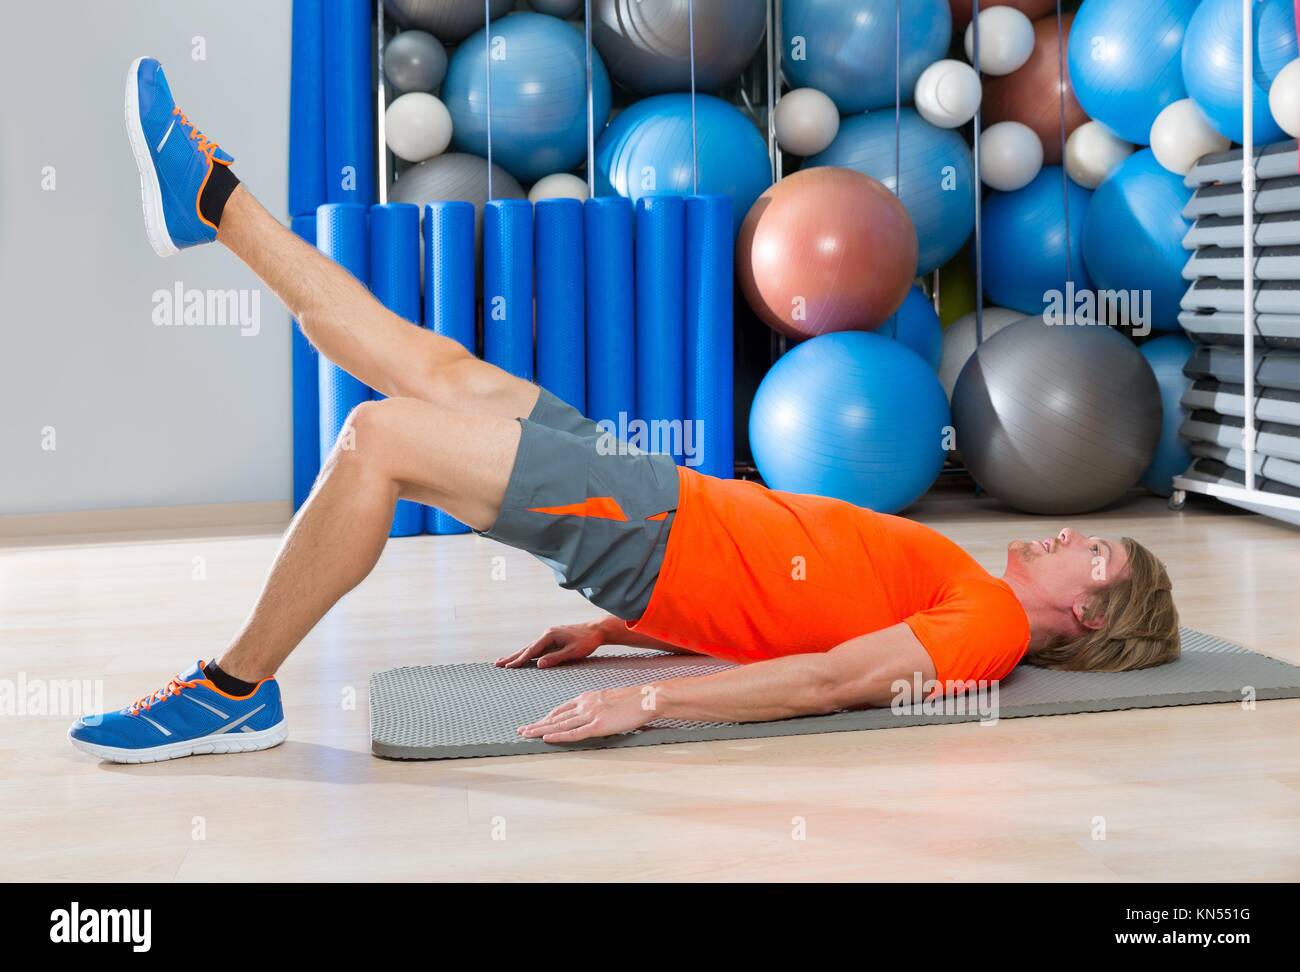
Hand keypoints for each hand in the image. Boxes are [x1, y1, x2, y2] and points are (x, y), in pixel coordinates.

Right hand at [495, 620, 609, 668]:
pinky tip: (523, 659)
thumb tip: (539, 664)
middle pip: (526, 648)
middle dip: (512, 657)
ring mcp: (549, 636)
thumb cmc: (587, 641)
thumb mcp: (573, 652)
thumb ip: (556, 658)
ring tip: (505, 662)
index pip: (531, 651)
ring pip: (530, 648)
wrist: (597, 630)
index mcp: (550, 635)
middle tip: (497, 664)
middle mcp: (547, 634)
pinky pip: (537, 648)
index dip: (520, 660)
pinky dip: (528, 654)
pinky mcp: (553, 639)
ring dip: (517, 655)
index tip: (508, 668)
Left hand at [518, 685, 656, 742]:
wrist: (646, 698)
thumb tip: (589, 716)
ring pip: (560, 724)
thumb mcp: (608, 699)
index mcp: (586, 698)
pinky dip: (558, 736)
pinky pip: (574, 733)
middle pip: (555, 716)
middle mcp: (584, 705)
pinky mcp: (598, 725)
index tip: (535, 723)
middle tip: (521, 730)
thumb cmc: (631, 700)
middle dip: (537, 723)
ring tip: (526, 734)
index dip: (546, 717)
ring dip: (541, 729)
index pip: (560, 709)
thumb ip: (595, 706)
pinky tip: (547, 738)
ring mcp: (590, 715)